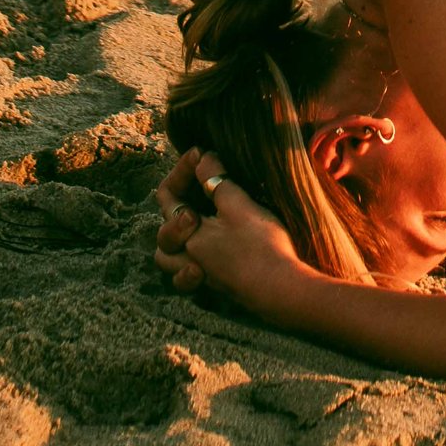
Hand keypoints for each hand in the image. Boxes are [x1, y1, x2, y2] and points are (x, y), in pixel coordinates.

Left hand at [153, 149, 308, 315]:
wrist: (282, 291)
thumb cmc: (259, 245)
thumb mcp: (237, 204)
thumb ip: (215, 180)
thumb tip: (201, 158)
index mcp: (187, 236)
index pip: (167, 197)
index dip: (182, 170)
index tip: (203, 155)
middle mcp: (188, 258)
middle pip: (164, 234)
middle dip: (175, 208)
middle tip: (199, 191)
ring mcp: (204, 276)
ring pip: (172, 262)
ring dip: (179, 243)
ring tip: (199, 224)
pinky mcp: (221, 286)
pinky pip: (193, 277)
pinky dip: (195, 264)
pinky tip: (215, 251)